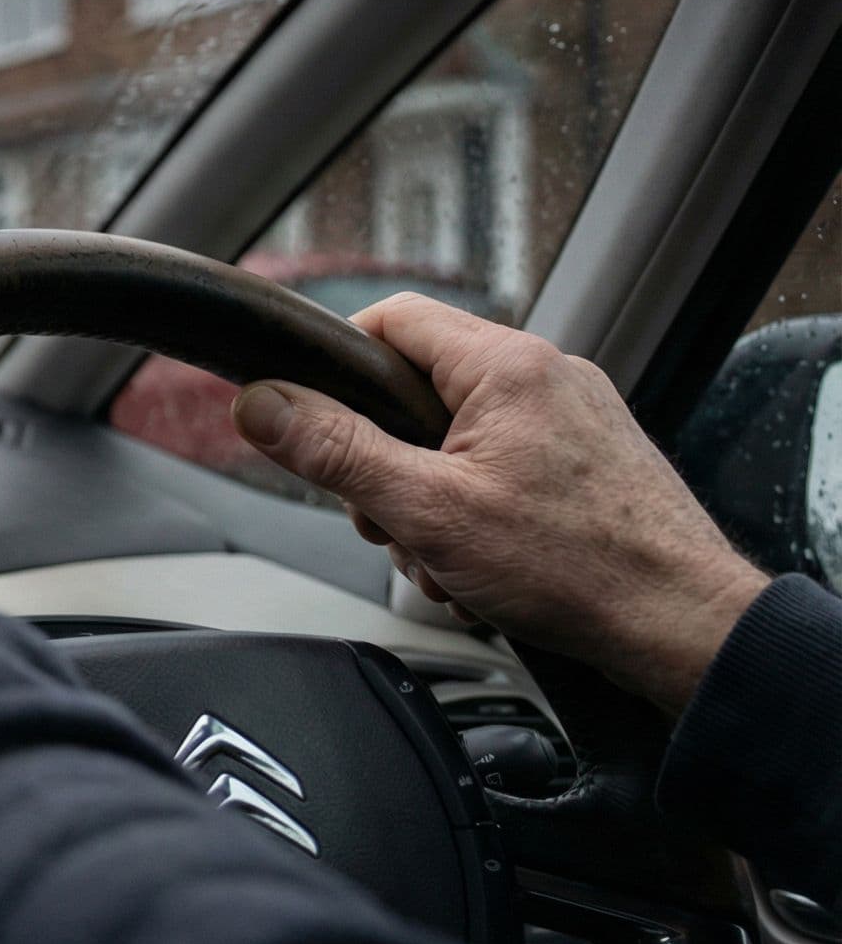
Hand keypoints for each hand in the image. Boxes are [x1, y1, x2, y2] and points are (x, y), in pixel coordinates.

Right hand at [231, 293, 766, 713]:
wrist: (681, 624)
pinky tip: (486, 568)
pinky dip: (477, 515)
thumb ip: (334, 452)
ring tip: (450, 558)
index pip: (392, 319)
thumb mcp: (426, 510)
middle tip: (393, 520)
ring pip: (456, 440)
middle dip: (386, 464)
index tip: (312, 416)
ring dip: (431, 503)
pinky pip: (501, 468)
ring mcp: (573, 417)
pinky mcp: (588, 458)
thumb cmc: (579, 568)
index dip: (338, 364)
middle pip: (417, 391)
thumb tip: (261, 404)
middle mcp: (546, 375)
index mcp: (506, 366)